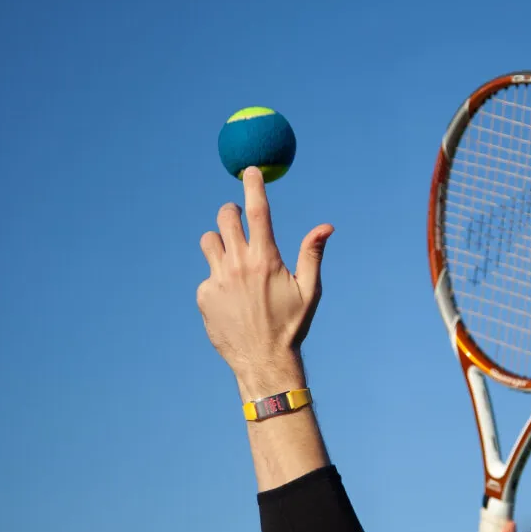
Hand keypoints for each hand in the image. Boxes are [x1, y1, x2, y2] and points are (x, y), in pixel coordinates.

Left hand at [196, 167, 333, 397]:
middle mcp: (239, 265)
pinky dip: (218, 279)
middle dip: (231, 212)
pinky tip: (232, 300)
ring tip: (234, 260)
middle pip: (225, 217)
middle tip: (238, 219)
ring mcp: (218, 280)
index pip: (257, 211)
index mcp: (266, 259)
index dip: (253, 185)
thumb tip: (326, 226)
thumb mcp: (310, 291)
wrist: (264, 361)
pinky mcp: (204, 296)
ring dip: (220, 242)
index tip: (250, 170)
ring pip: (209, 241)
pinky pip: (208, 274)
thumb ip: (312, 254)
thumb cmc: (292, 325)